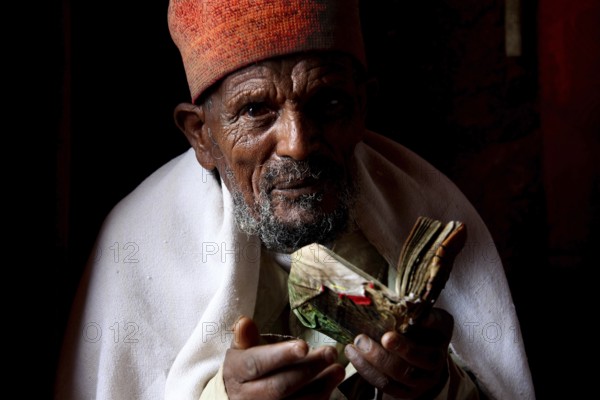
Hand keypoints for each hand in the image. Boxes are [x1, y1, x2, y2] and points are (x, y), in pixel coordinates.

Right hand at [223, 316, 344, 399]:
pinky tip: (331, 383)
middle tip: (330, 352)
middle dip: (308, 369)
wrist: (237, 398)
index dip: (280, 355)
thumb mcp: (240, 351)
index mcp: (236, 373)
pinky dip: (320, 397)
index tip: (304, 346)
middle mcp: (247, 396)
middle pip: (280, 386)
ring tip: (338, 369)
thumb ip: (245, 337)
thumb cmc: (243, 369)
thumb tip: (245, 322)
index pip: (256, 364)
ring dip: (321, 386)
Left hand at [344, 308, 453, 398]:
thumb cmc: (415, 331)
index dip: (428, 320)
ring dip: (375, 359)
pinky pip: (387, 385)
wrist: (419, 362)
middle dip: (394, 346)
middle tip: (368, 335)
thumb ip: (412, 309)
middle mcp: (437, 360)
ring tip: (356, 344)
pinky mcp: (407, 392)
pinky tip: (354, 355)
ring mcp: (423, 380)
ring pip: (400, 374)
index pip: (439, 324)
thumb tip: (404, 303)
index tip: (409, 312)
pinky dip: (367, 370)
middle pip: (419, 357)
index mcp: (441, 334)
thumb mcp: (418, 315)